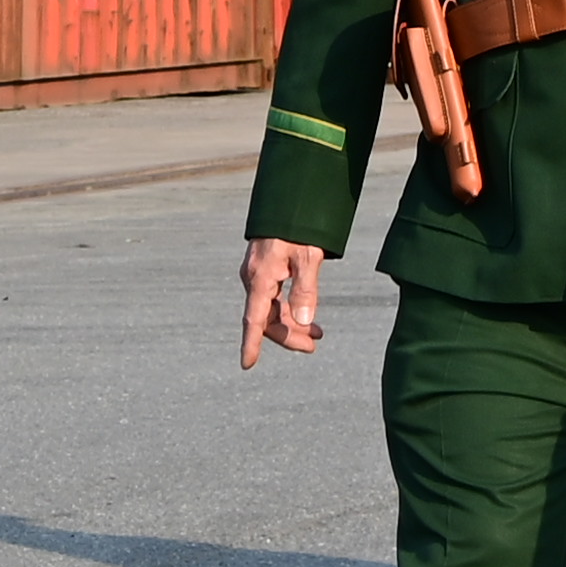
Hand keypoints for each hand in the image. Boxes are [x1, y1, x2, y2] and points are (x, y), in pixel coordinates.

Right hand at [237, 238, 325, 369]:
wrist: (289, 202)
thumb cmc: (297, 228)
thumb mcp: (308, 257)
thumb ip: (306, 289)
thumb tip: (304, 320)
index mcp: (261, 278)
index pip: (254, 319)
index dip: (251, 343)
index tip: (247, 364)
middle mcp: (254, 279)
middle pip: (266, 319)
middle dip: (288, 335)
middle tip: (314, 345)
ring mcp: (259, 276)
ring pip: (272, 311)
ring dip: (292, 325)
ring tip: (318, 334)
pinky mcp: (265, 271)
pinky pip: (274, 299)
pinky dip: (290, 310)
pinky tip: (307, 317)